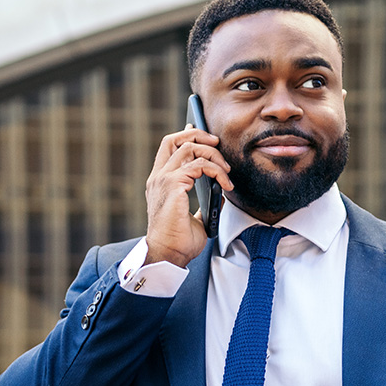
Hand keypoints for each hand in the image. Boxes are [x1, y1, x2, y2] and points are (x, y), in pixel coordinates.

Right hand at [143, 126, 233, 266]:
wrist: (169, 255)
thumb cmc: (178, 242)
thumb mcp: (194, 217)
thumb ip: (202, 202)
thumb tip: (218, 193)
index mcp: (160, 182)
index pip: (168, 148)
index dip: (185, 136)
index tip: (198, 130)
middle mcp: (158, 178)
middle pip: (175, 140)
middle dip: (198, 135)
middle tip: (217, 144)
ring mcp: (163, 180)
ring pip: (189, 148)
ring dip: (213, 156)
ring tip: (227, 172)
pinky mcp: (172, 185)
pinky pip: (199, 166)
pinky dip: (217, 171)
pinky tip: (225, 184)